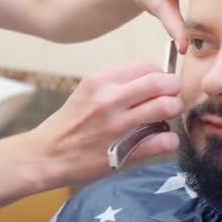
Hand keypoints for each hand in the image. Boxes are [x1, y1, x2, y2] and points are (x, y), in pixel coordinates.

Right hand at [29, 63, 182, 187]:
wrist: (47, 155)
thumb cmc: (70, 123)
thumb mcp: (87, 91)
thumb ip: (117, 83)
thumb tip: (152, 78)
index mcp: (101, 81)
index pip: (146, 66)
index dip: (160, 74)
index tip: (161, 84)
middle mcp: (109, 99)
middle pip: (161, 82)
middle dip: (174, 89)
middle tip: (172, 98)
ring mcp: (118, 126)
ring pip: (166, 107)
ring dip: (174, 111)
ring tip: (168, 117)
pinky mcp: (124, 151)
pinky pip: (162, 141)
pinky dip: (170, 139)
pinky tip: (164, 139)